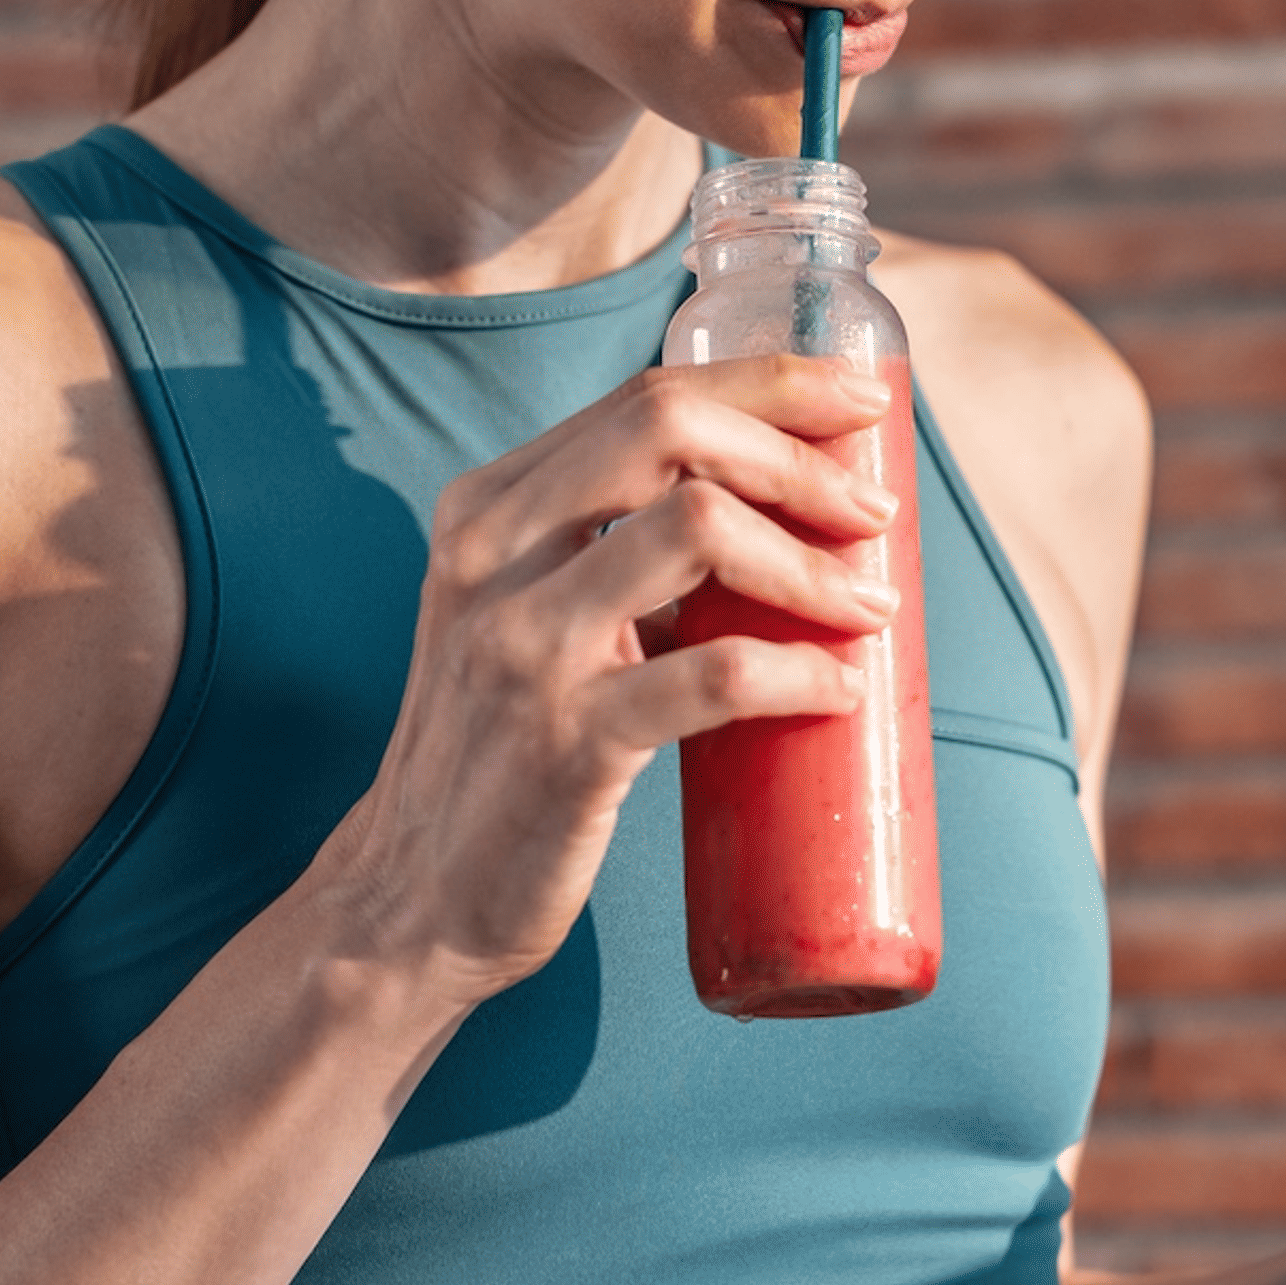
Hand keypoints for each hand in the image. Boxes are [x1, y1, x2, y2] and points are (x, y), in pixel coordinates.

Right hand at [314, 356, 902, 996]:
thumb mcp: (519, 620)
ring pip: (700, 529)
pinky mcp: (567, 743)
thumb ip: (602, 556)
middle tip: (875, 514)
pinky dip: (800, 670)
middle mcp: (492, 558)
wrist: (410, 900)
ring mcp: (525, 647)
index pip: (643, 399)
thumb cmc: (497, 755)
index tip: (858, 403)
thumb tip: (771, 518)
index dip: (769, 384)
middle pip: (670, 431)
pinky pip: (715, 675)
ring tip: (870, 606)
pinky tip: (839, 688)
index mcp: (485, 510)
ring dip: (811, 562)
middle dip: (798, 456)